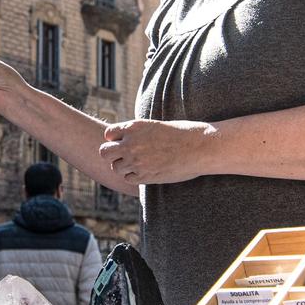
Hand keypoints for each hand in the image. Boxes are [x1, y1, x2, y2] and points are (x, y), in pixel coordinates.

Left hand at [99, 118, 215, 185]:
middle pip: (104, 152)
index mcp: (134, 127)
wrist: (200, 147)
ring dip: (124, 167)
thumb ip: (139, 133)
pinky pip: (128, 178)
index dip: (116, 139)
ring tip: (140, 164)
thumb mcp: (156, 126)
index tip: (126, 142)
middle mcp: (131, 143)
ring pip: (115, 167)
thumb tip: (128, 139)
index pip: (109, 134)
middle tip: (127, 155)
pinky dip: (134, 177)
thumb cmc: (183, 134)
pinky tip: (146, 172)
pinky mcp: (145, 176)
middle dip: (113, 154)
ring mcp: (136, 161)